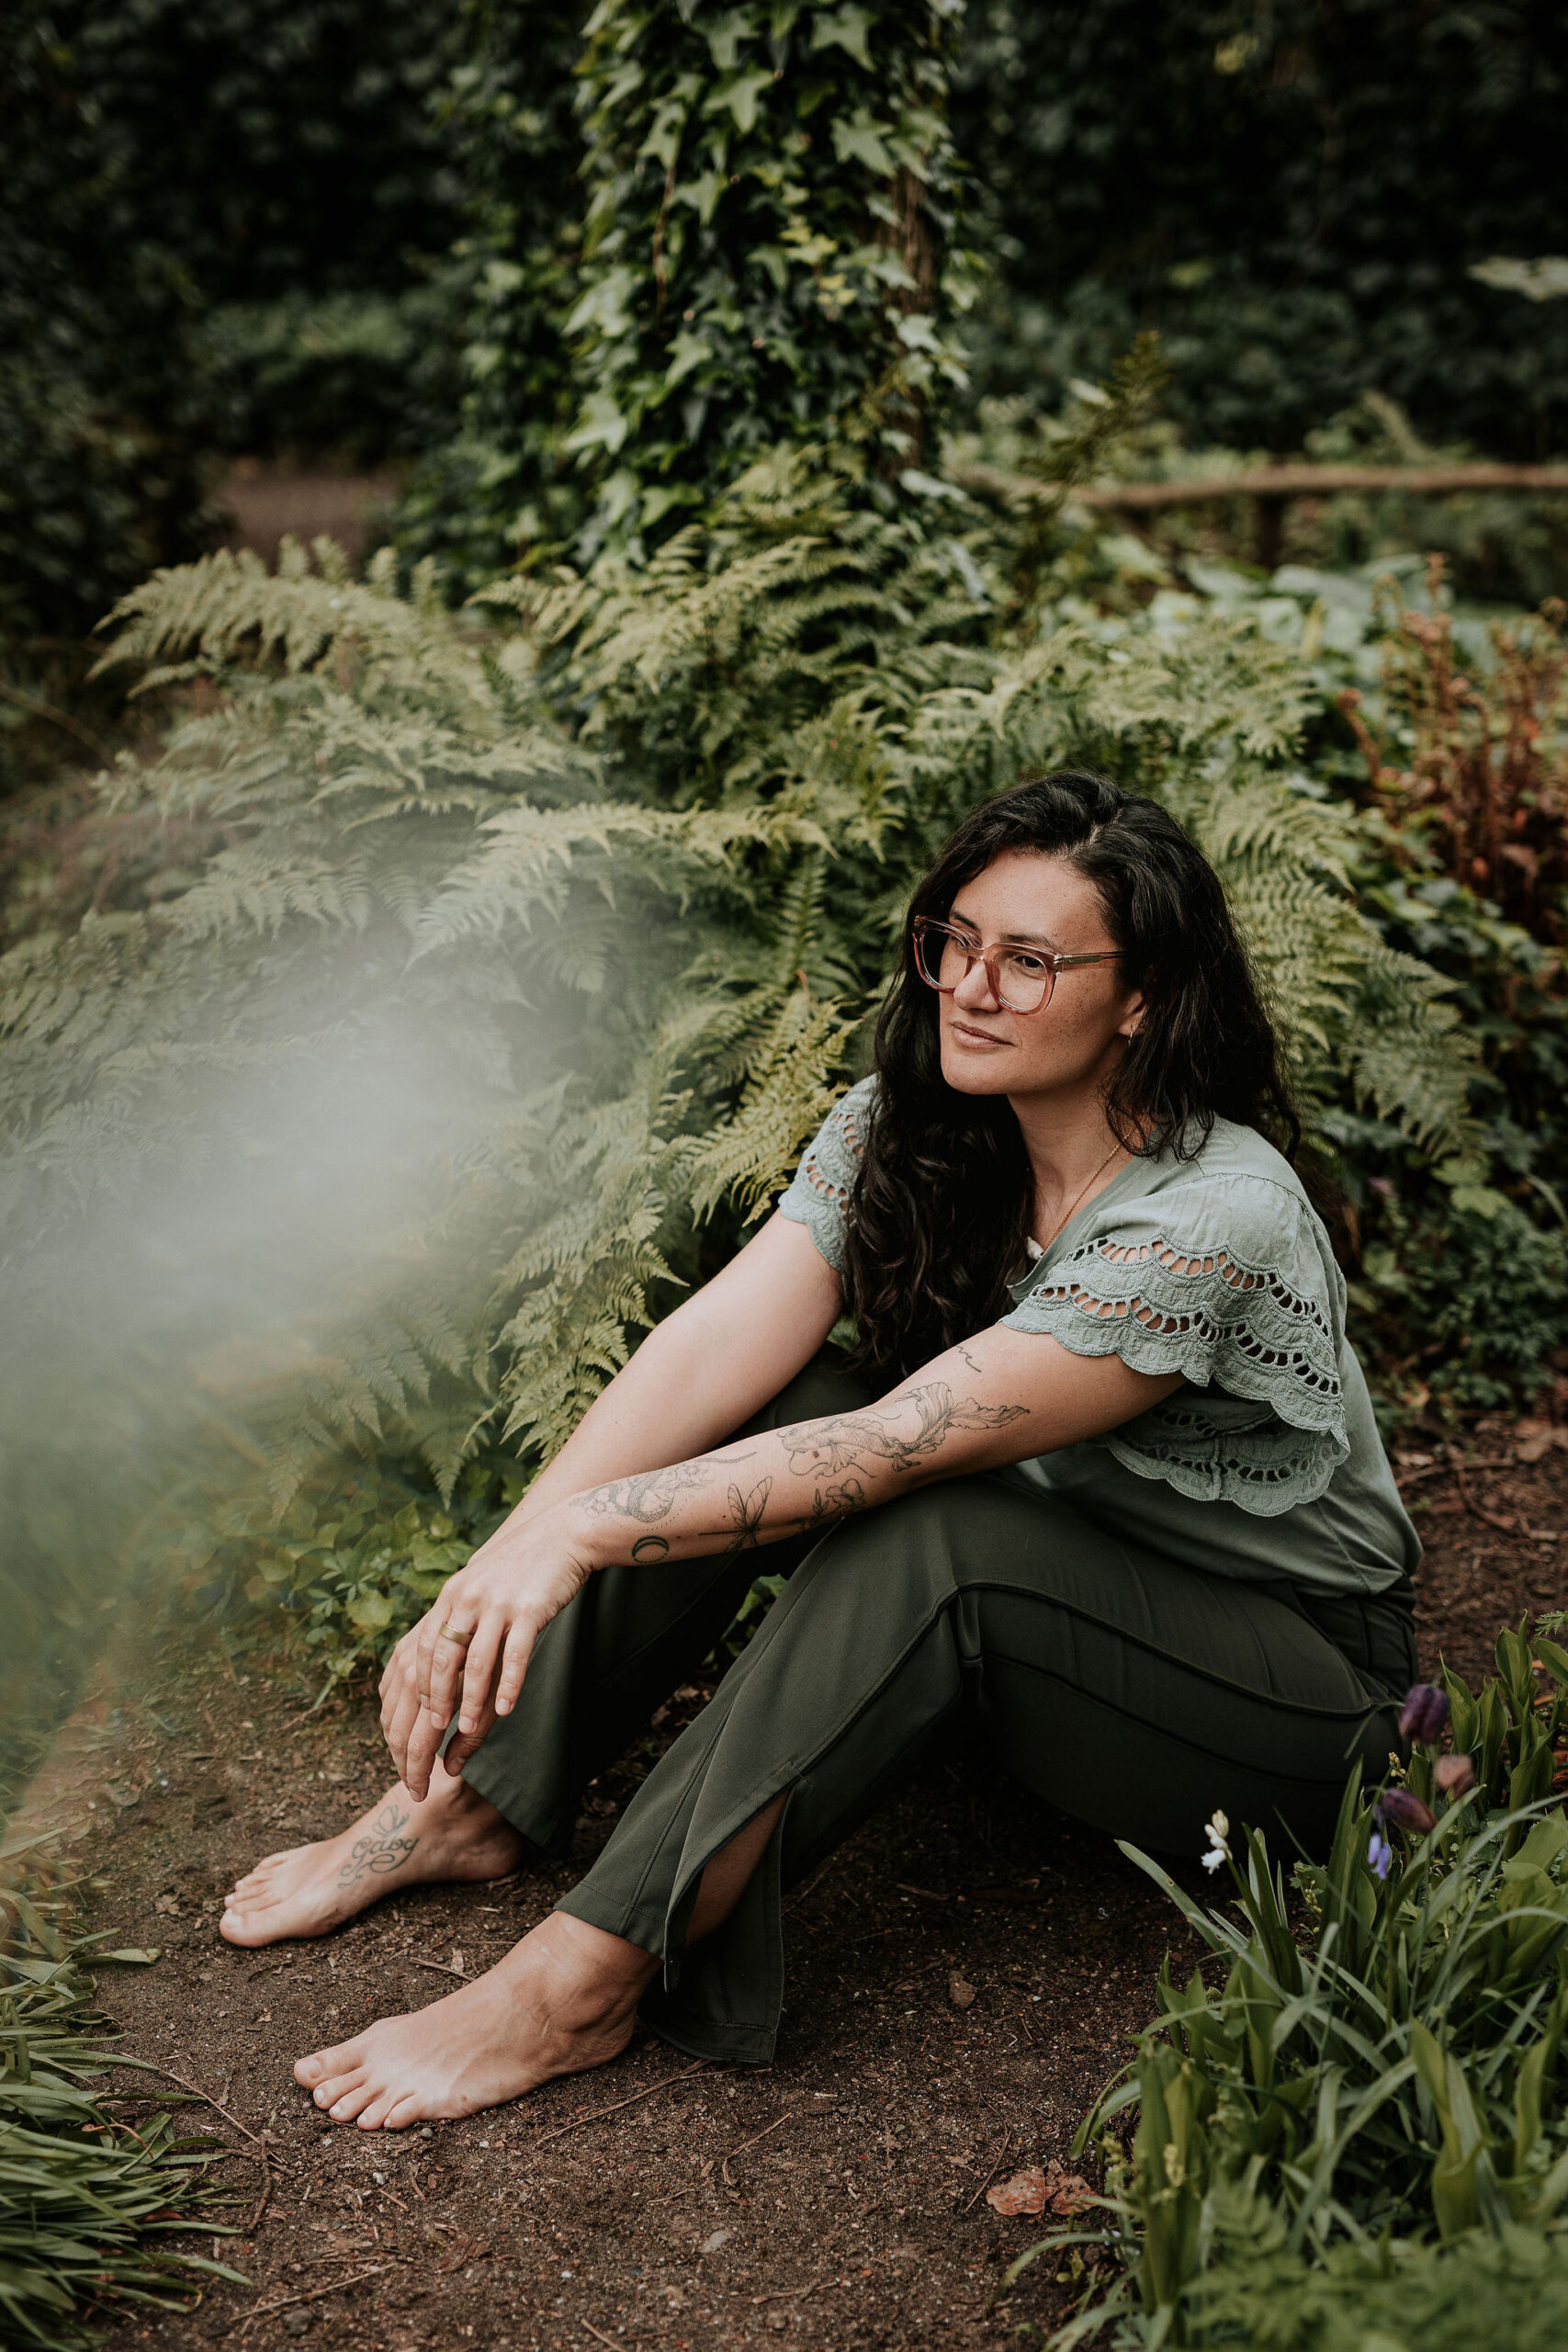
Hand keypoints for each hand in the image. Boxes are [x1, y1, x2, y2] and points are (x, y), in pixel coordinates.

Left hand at [379, 1506, 596, 1799]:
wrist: (562, 1534)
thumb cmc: (519, 1571)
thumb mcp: (477, 1588)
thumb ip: (457, 1623)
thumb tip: (440, 1668)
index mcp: (449, 1599)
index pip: (421, 1656)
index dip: (418, 1694)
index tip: (416, 1731)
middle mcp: (466, 1600)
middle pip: (440, 1664)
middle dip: (434, 1708)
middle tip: (435, 1740)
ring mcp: (497, 1604)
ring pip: (476, 1662)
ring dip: (469, 1701)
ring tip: (468, 1731)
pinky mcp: (529, 1608)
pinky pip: (515, 1653)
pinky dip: (508, 1684)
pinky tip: (506, 1709)